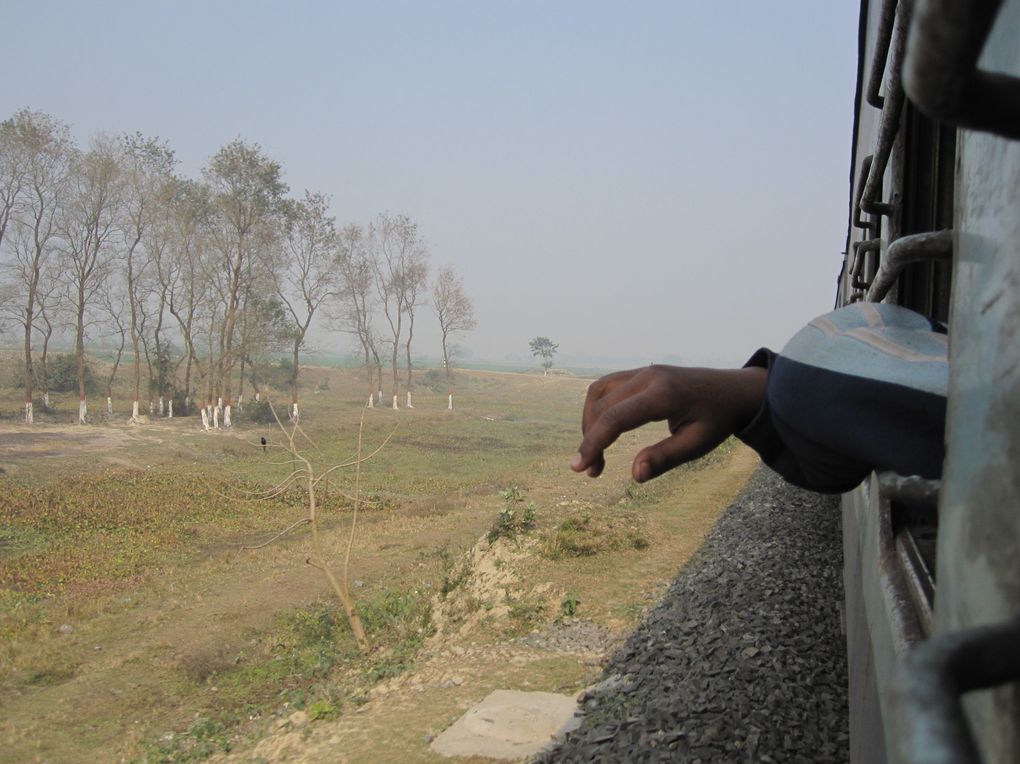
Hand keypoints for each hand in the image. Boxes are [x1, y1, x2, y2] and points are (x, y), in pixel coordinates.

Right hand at [570, 365, 766, 481]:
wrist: (735, 390)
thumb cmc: (718, 420)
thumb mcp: (698, 444)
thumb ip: (665, 458)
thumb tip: (635, 475)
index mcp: (664, 395)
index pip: (615, 418)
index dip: (593, 443)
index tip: (578, 468)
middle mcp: (648, 377)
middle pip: (602, 406)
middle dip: (590, 439)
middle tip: (593, 472)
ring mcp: (644, 371)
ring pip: (599, 392)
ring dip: (590, 421)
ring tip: (595, 450)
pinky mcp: (642, 373)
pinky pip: (608, 385)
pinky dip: (598, 408)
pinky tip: (602, 428)